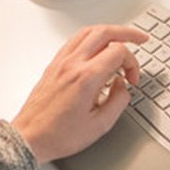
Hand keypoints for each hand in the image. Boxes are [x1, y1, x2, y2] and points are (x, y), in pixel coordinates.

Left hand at [11, 25, 148, 163]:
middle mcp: (72, 64)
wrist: (29, 138)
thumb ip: (118, 101)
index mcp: (86, 78)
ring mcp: (61, 62)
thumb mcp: (100, 125)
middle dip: (127, 33)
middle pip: (104, 32)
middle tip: (140, 38)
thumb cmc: (58, 135)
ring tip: (121, 37)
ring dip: (109, 31)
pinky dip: (92, 37)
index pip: (118, 51)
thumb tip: (123, 86)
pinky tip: (98, 46)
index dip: (133, 63)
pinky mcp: (54, 65)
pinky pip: (75, 40)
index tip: (132, 79)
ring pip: (88, 31)